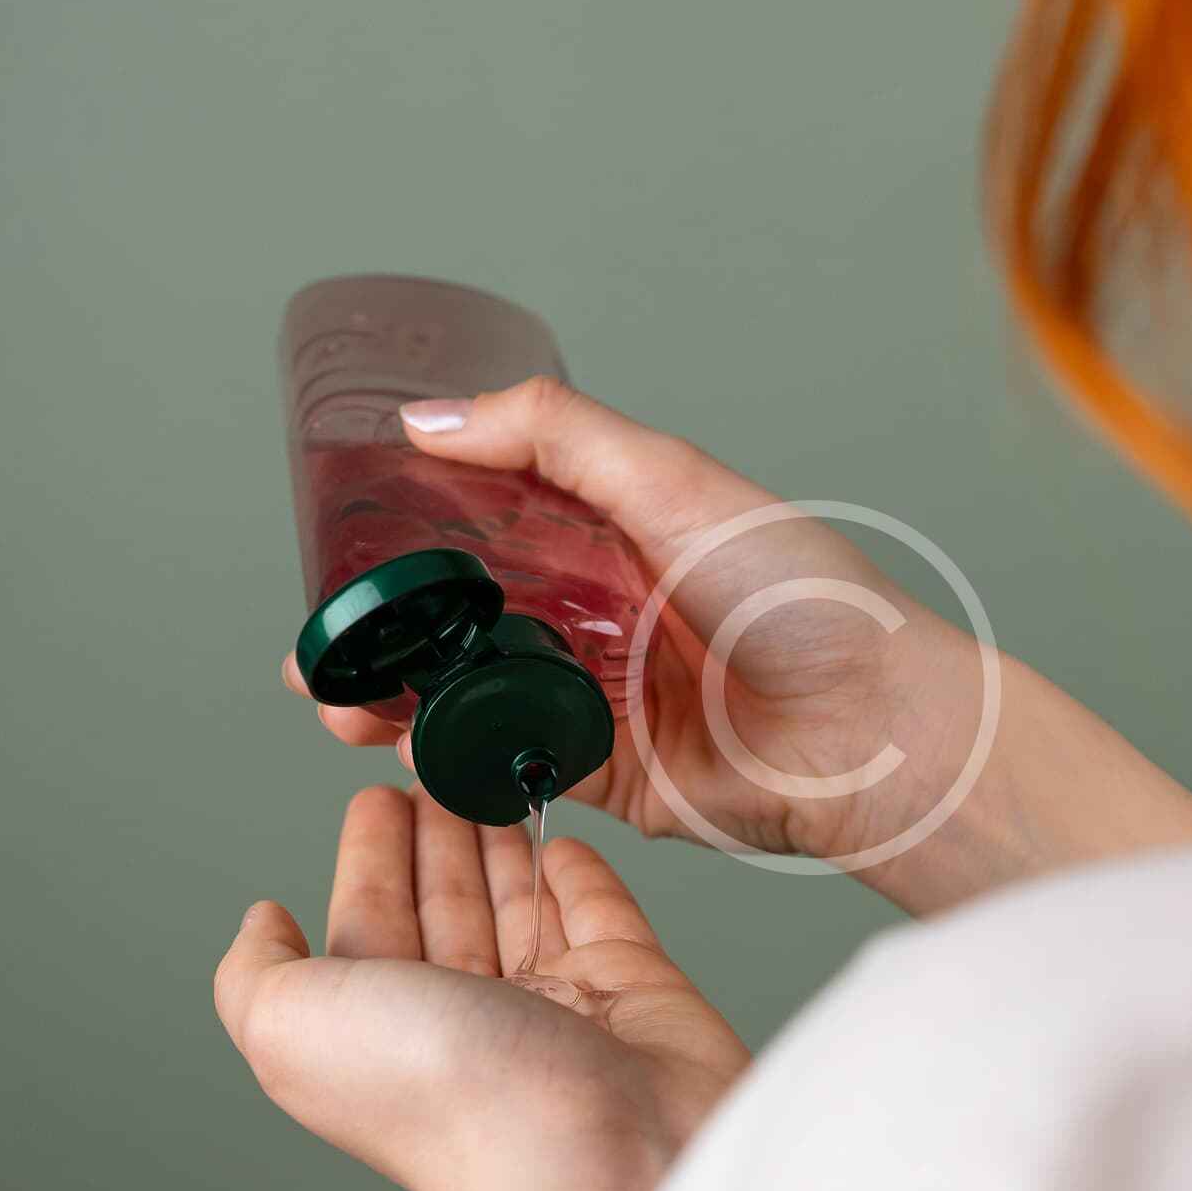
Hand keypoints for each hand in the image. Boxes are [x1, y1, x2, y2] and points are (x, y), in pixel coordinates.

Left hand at [214, 785, 747, 1190]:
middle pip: (446, 907)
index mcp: (383, 1023)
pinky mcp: (635, 991)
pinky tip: (563, 842)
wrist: (590, 1153)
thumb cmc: (446, 1097)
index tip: (376, 797)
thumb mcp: (291, 1024)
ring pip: (519, 904)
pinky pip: (601, 916)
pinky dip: (579, 874)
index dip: (369, 856)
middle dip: (437, 837)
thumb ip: (254, 972)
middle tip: (441, 770)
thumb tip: (261, 922)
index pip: (369, 919)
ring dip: (503, 842)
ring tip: (496, 783)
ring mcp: (555, 1007)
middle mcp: (465, 1019)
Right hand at [291, 379, 1191, 914]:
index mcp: (618, 532)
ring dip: (398, 697)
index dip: (412, 532)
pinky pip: (511, 761)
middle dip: (387, 630)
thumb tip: (429, 419)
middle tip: (319, 643)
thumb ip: (553, 436)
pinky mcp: (609, 771)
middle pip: (468, 616)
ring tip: (334, 699)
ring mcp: (602, 694)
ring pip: (474, 691)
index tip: (340, 543)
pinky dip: (455, 755)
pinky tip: (404, 746)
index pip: (490, 520)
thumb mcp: (674, 479)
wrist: (872, 729)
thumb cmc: (804, 598)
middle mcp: (603, 611)